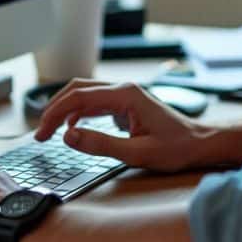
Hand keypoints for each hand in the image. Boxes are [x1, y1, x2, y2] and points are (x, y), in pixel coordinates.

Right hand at [34, 79, 213, 171]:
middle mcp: (124, 89)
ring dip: (65, 110)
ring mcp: (125, 94)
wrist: (201, 143)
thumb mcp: (137, 152)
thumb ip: (100, 144)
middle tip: (40, 133)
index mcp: (125, 95)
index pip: (79, 97)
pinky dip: (79, 112)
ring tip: (50, 132)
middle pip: (78, 90)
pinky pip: (95, 102)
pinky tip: (72, 128)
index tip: (42, 132)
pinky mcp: (126, 103)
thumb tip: (68, 137)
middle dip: (55, 109)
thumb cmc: (176, 147)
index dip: (55, 113)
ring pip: (84, 94)